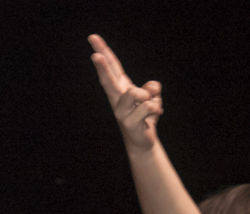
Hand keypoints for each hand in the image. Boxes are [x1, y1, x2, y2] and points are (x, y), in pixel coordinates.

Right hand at [88, 35, 161, 153]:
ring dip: (149, 98)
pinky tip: (152, 117)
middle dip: (102, 67)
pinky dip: (156, 109)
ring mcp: (120, 111)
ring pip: (136, 93)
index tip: (93, 38)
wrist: (143, 140)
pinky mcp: (128, 122)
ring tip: (149, 107)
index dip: (103, 51)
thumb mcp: (151, 96)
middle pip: (108, 80)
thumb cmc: (145, 115)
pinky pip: (148, 106)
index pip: (111, 66)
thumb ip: (151, 88)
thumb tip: (151, 89)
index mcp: (120, 87)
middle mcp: (116, 98)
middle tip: (95, 56)